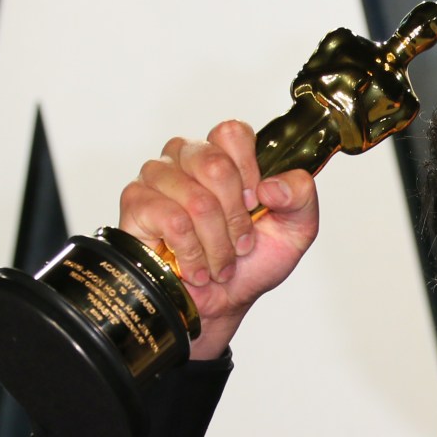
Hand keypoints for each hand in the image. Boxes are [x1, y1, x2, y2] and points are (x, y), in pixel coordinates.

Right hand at [117, 120, 318, 359]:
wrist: (224, 303)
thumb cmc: (253, 261)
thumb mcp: (296, 229)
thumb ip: (300, 196)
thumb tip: (272, 186)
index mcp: (223, 154)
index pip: (232, 133)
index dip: (249, 171)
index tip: (254, 204)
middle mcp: (187, 158)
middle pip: (214, 164)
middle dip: (235, 218)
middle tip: (240, 244)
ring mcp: (156, 178)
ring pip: (196, 199)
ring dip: (216, 243)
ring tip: (218, 262)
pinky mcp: (136, 204)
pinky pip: (171, 220)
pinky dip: (192, 252)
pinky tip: (196, 268)